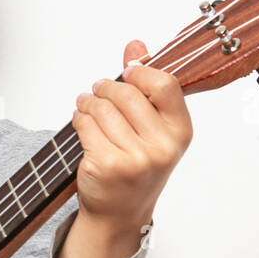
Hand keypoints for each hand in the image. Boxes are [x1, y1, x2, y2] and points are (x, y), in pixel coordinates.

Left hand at [70, 38, 192, 238]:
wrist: (119, 212)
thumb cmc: (137, 167)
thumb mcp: (152, 129)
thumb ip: (146, 85)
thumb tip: (136, 44)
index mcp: (180, 133)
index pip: (165, 85)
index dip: (141, 72)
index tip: (127, 71)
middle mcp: (161, 147)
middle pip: (127, 94)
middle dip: (106, 87)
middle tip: (97, 89)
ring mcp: (134, 159)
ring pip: (102, 109)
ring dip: (88, 102)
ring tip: (86, 105)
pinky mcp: (106, 166)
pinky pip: (85, 126)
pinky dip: (78, 119)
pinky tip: (80, 122)